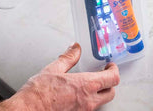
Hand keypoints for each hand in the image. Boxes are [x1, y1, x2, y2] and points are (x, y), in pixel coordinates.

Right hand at [0, 43, 119, 110]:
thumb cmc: (38, 94)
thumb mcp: (54, 69)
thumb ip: (68, 57)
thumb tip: (75, 48)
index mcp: (86, 85)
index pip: (113, 78)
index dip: (114, 70)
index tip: (109, 66)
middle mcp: (88, 100)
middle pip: (111, 92)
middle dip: (109, 83)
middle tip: (103, 75)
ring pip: (101, 102)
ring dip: (99, 93)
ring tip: (90, 85)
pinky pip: (89, 109)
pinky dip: (88, 101)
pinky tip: (78, 95)